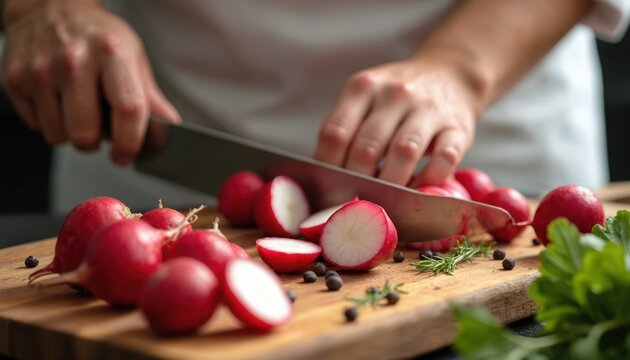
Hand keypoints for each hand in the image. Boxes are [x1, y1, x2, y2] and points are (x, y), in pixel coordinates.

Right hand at [2, 0, 178, 164]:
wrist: (51, 9)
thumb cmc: (99, 38)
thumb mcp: (133, 59)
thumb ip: (151, 98)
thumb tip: (168, 130)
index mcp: (112, 54)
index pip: (128, 110)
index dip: (131, 142)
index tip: (127, 155)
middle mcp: (74, 61)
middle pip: (85, 134)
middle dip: (96, 143)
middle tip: (100, 131)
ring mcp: (40, 70)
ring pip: (58, 136)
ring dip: (72, 134)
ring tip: (79, 109)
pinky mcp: (15, 79)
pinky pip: (37, 127)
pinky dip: (50, 123)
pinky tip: (58, 101)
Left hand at [314, 59, 478, 186]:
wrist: (449, 74)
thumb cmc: (395, 100)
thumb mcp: (365, 99)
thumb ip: (346, 131)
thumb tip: (326, 182)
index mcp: (362, 88)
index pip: (335, 133)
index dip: (328, 167)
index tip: (329, 188)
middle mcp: (395, 93)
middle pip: (366, 148)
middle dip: (358, 182)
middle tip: (356, 201)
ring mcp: (428, 108)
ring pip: (403, 153)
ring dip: (392, 185)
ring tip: (386, 200)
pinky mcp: (458, 127)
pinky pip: (444, 159)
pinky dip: (429, 181)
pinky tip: (419, 188)